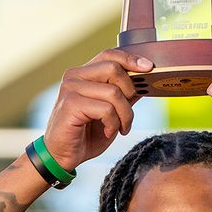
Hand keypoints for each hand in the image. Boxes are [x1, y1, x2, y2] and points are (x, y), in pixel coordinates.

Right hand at [42, 49, 152, 169]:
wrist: (63, 156)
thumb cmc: (86, 134)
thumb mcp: (111, 112)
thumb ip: (124, 95)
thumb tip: (145, 81)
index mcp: (83, 74)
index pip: (109, 55)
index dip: (131, 59)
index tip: (148, 68)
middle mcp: (75, 76)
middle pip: (114, 69)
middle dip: (130, 92)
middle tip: (128, 114)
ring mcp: (71, 89)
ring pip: (113, 92)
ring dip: (125, 114)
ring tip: (121, 128)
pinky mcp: (71, 104)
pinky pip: (106, 109)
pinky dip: (113, 123)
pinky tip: (108, 132)